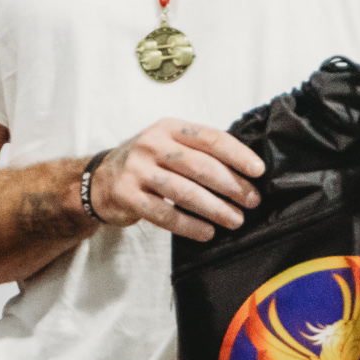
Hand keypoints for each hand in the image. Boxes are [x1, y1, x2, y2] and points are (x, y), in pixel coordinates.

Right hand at [90, 120, 264, 240]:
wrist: (101, 179)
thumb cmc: (148, 162)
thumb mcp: (169, 144)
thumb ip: (199, 150)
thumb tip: (245, 170)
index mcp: (170, 127)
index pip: (210, 138)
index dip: (238, 155)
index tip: (258, 171)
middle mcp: (153, 145)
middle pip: (201, 166)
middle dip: (232, 186)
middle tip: (252, 201)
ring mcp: (138, 170)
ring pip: (185, 192)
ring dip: (215, 209)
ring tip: (235, 220)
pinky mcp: (128, 196)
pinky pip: (164, 214)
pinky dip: (189, 225)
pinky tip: (207, 232)